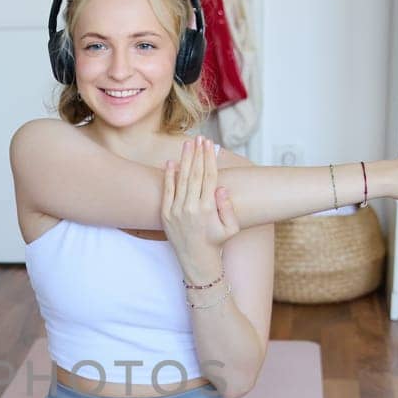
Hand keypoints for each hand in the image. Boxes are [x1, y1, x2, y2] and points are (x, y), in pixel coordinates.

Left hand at [162, 135, 237, 276]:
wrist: (196, 260)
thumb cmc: (217, 242)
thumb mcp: (231, 227)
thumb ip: (228, 208)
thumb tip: (222, 188)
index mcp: (208, 209)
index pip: (209, 177)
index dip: (209, 159)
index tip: (210, 145)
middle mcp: (191, 208)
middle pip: (195, 174)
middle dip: (198, 154)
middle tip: (200, 138)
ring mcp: (176, 211)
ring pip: (181, 180)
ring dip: (185, 160)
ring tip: (188, 144)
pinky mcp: (166, 215)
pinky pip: (167, 191)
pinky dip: (168, 176)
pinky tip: (171, 162)